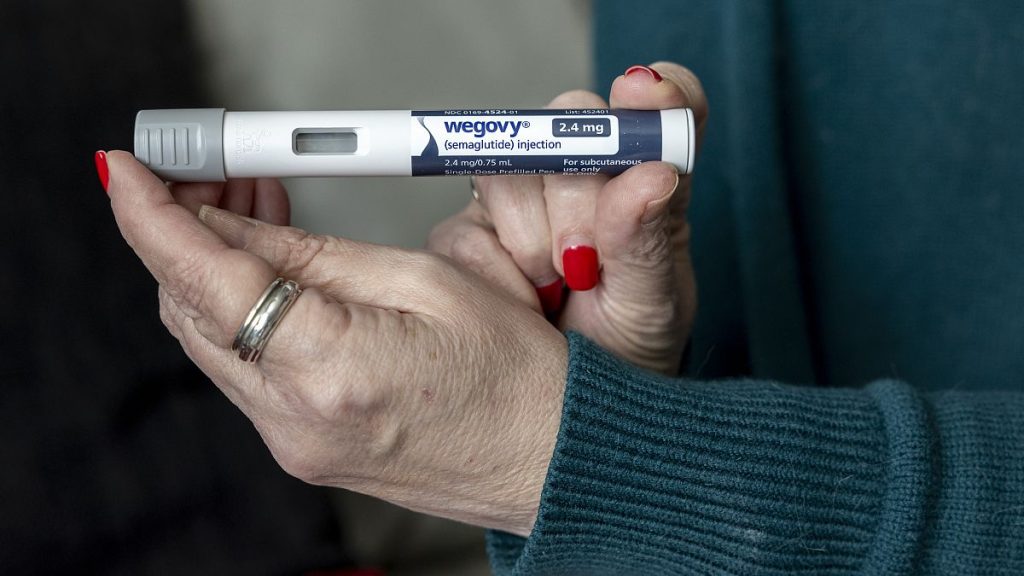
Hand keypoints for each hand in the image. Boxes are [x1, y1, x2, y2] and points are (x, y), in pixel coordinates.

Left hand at [105, 151, 567, 536]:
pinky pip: (244, 370)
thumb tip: (238, 227)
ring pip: (212, 341)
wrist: (549, 459)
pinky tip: (274, 272)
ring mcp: (293, 443)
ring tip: (254, 210)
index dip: (154, 220)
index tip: (125, 174)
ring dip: (215, 272)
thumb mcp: (424, 282)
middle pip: (192, 313)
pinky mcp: (302, 448)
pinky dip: (243, 314)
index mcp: (331, 371)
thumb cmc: (516, 376)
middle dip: (185, 235)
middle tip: (210, 175)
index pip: (208, 284)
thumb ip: (316, 256)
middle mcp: (295, 421)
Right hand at [428, 63, 706, 374]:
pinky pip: (466, 227)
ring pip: (509, 170)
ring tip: (556, 289)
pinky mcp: (469, 232)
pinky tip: (522, 301)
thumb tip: (652, 174)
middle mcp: (584, 176)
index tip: (643, 95)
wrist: (566, 413)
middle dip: (577, 195)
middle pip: (568, 123)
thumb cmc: (626, 353)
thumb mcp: (654, 307)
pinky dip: (496, 272)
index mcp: (646, 180)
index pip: (661, 106)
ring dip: (532, 240)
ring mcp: (522, 200)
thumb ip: (652, 241)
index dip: (653, 93)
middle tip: (587, 263)